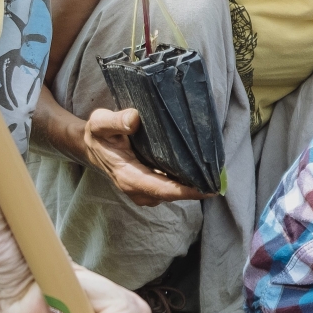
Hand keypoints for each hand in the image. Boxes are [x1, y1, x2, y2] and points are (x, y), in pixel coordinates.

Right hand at [82, 107, 207, 204]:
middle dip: (196, 189)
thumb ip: (115, 121)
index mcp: (128, 177)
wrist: (91, 146)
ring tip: (214, 174)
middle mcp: (137, 190)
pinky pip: (171, 188)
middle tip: (220, 178)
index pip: (162, 189)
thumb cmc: (98, 134)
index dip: (186, 191)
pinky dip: (185, 181)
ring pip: (173, 192)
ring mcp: (144, 192)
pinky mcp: (149, 188)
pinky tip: (199, 171)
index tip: (208, 188)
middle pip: (173, 194)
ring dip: (192, 186)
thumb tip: (134, 119)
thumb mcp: (100, 123)